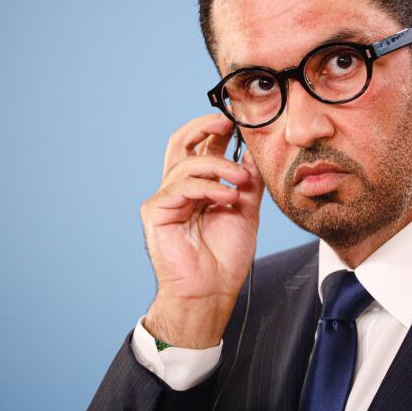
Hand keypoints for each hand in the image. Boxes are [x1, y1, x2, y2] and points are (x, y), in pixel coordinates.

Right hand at [140, 114, 263, 347]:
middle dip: (204, 127)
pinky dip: (207, 187)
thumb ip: (249, 181)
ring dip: (219, 166)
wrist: (212, 291)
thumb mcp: (246, 210)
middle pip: (181, 142)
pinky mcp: (157, 211)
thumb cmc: (226, 256)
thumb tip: (254, 151)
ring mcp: (166, 198)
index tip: (240, 119)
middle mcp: (179, 187)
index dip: (218, 129)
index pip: (203, 146)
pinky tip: (227, 197)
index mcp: (200, 185)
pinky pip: (180, 186)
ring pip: (186, 162)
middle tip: (227, 123)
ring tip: (241, 180)